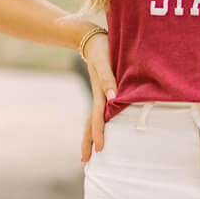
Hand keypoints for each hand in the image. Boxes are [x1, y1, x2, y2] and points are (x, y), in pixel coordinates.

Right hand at [80, 32, 117, 161]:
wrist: (93, 38)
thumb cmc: (102, 49)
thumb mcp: (104, 62)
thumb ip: (108, 79)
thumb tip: (114, 98)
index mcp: (99, 93)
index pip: (97, 118)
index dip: (98, 133)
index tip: (99, 149)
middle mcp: (99, 96)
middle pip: (91, 123)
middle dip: (88, 141)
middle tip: (85, 160)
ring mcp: (100, 94)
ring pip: (94, 118)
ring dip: (92, 133)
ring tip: (92, 149)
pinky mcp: (103, 89)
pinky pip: (101, 110)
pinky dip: (99, 122)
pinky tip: (104, 127)